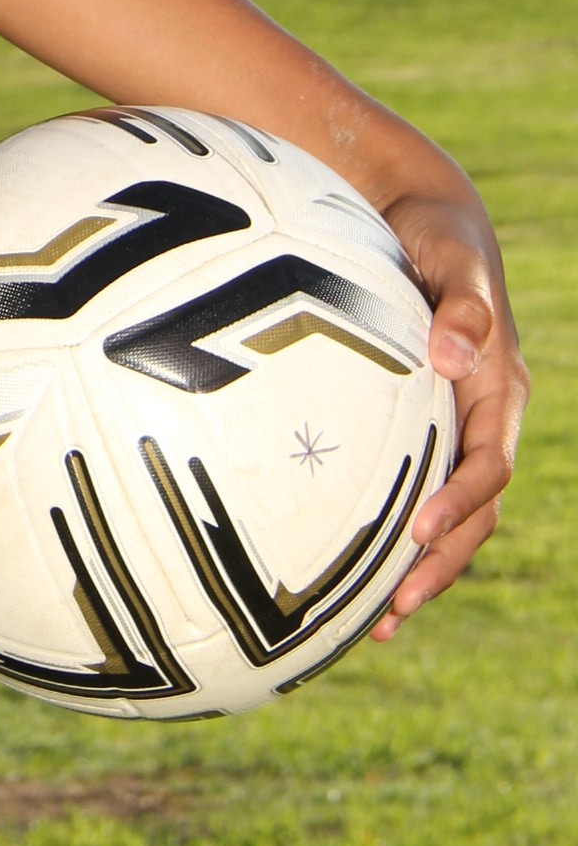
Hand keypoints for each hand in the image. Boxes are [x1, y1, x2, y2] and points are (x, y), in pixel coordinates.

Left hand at [372, 188, 527, 637]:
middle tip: (394, 607)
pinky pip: (413, 496)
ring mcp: (450, 431)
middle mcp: (480, 420)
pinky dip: (391, 540)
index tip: (420, 532)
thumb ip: (462, 304)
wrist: (422, 219)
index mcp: (496, 389)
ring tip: (376, 626)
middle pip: (474, 513)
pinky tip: (348, 582)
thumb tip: (452, 354)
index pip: (489, 463)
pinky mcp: (418, 433)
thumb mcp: (452, 258)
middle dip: (441, 563)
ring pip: (447, 519)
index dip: (461, 502)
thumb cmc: (435, 237)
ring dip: (419, 571)